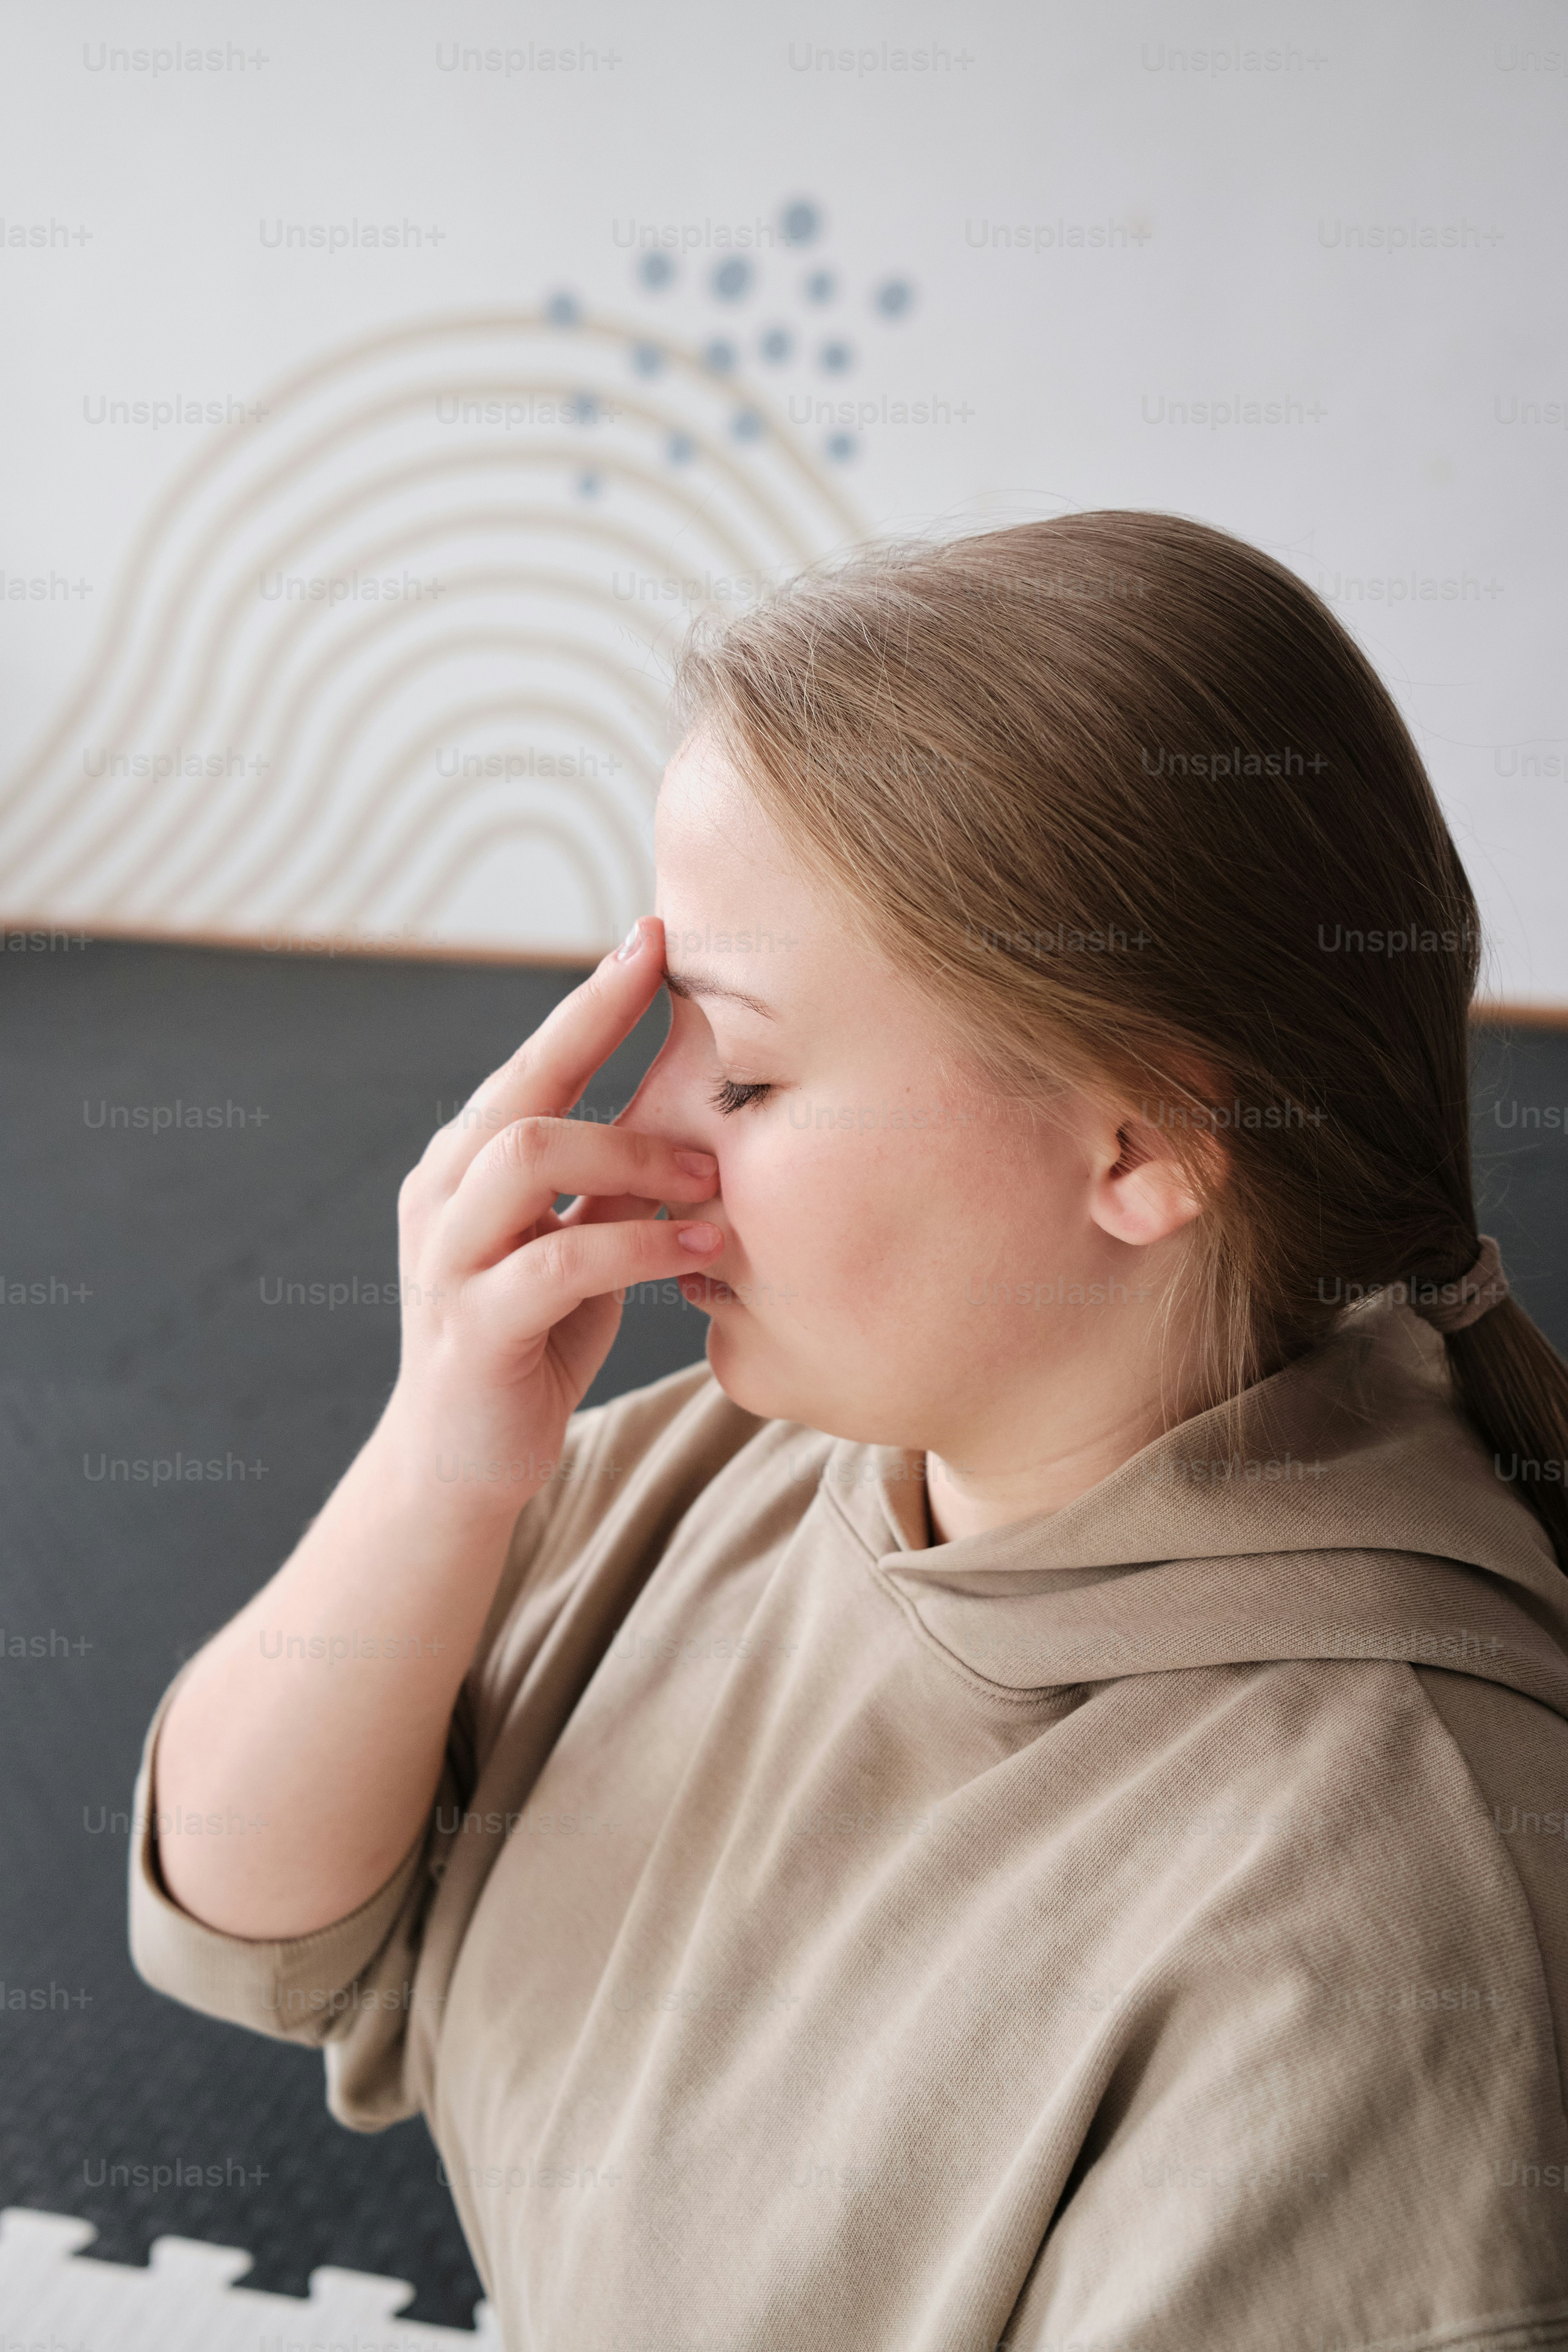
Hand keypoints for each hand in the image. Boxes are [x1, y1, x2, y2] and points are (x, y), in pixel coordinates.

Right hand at [379, 916, 719, 1498]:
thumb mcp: (577, 1241)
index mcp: (465, 1163)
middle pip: (524, 1091)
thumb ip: (609, 1180)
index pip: (532, 1059)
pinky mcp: (473, 1329)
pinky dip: (637, 1245)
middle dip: (618, 1066)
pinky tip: (697, 1250)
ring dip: (635, 1160)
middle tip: (720, 1094)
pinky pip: (557, 1260)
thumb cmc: (532, 1338)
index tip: (654, 937)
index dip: (593, 998)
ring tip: (712, 1181)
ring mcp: (448, 1260)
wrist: (463, 1461)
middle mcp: (441, 1194)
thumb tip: (701, 1109)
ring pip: (529, 1158)